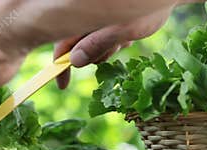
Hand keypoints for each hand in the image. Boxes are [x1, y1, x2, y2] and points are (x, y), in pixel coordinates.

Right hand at [54, 7, 171, 88]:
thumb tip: (74, 61)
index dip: (60, 66)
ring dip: (109, 49)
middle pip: (79, 48)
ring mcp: (96, 22)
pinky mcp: (107, 24)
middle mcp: (86, 19)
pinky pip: (107, 42)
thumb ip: (96, 44)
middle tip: (114, 46)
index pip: (62, 44)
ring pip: (95, 47)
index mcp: (83, 18)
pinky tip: (128, 35)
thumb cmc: (145, 6)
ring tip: (124, 37)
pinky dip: (116, 44)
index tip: (63, 84)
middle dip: (96, 54)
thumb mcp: (122, 29)